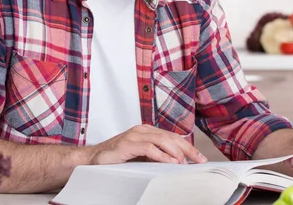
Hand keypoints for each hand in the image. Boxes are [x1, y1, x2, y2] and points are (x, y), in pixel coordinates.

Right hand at [88, 125, 207, 165]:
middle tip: (199, 160)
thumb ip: (156, 156)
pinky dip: (161, 155)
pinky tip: (168, 162)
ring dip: (175, 151)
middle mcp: (143, 130)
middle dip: (187, 149)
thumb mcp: (141, 157)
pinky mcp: (127, 144)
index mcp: (147, 132)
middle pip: (171, 137)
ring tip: (184, 162)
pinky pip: (148, 148)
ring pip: (162, 139)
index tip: (199, 158)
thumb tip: (177, 163)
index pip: (172, 137)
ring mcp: (135, 135)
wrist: (93, 159)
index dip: (188, 147)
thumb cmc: (117, 158)